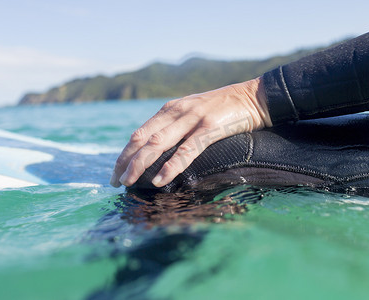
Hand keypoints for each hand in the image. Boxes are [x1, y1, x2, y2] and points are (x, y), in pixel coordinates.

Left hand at [110, 77, 271, 187]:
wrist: (254, 97)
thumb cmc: (223, 109)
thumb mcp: (194, 113)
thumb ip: (177, 126)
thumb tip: (160, 150)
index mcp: (170, 109)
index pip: (140, 133)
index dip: (125, 153)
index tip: (116, 171)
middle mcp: (176, 112)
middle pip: (142, 139)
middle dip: (126, 161)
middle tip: (115, 182)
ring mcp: (192, 118)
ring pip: (158, 144)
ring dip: (140, 164)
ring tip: (129, 182)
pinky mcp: (210, 127)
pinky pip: (187, 150)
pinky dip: (171, 166)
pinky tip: (160, 180)